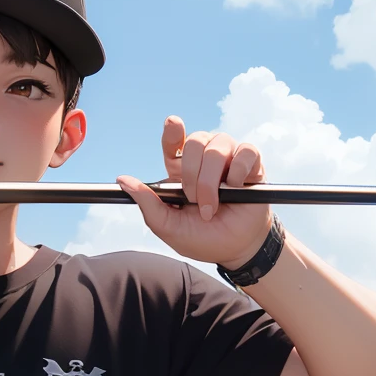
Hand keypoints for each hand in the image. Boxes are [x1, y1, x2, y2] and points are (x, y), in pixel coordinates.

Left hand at [118, 117, 271, 267]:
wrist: (236, 250)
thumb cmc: (203, 238)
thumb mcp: (169, 227)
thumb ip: (148, 204)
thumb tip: (123, 180)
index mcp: (183, 171)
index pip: (175, 143)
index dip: (173, 132)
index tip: (173, 125)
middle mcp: (205, 159)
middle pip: (196, 142)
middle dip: (193, 175)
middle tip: (195, 201)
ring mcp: (229, 159)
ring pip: (218, 147)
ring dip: (212, 180)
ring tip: (215, 205)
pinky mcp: (252, 163)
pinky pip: (246, 151)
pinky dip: (238, 171)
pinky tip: (237, 188)